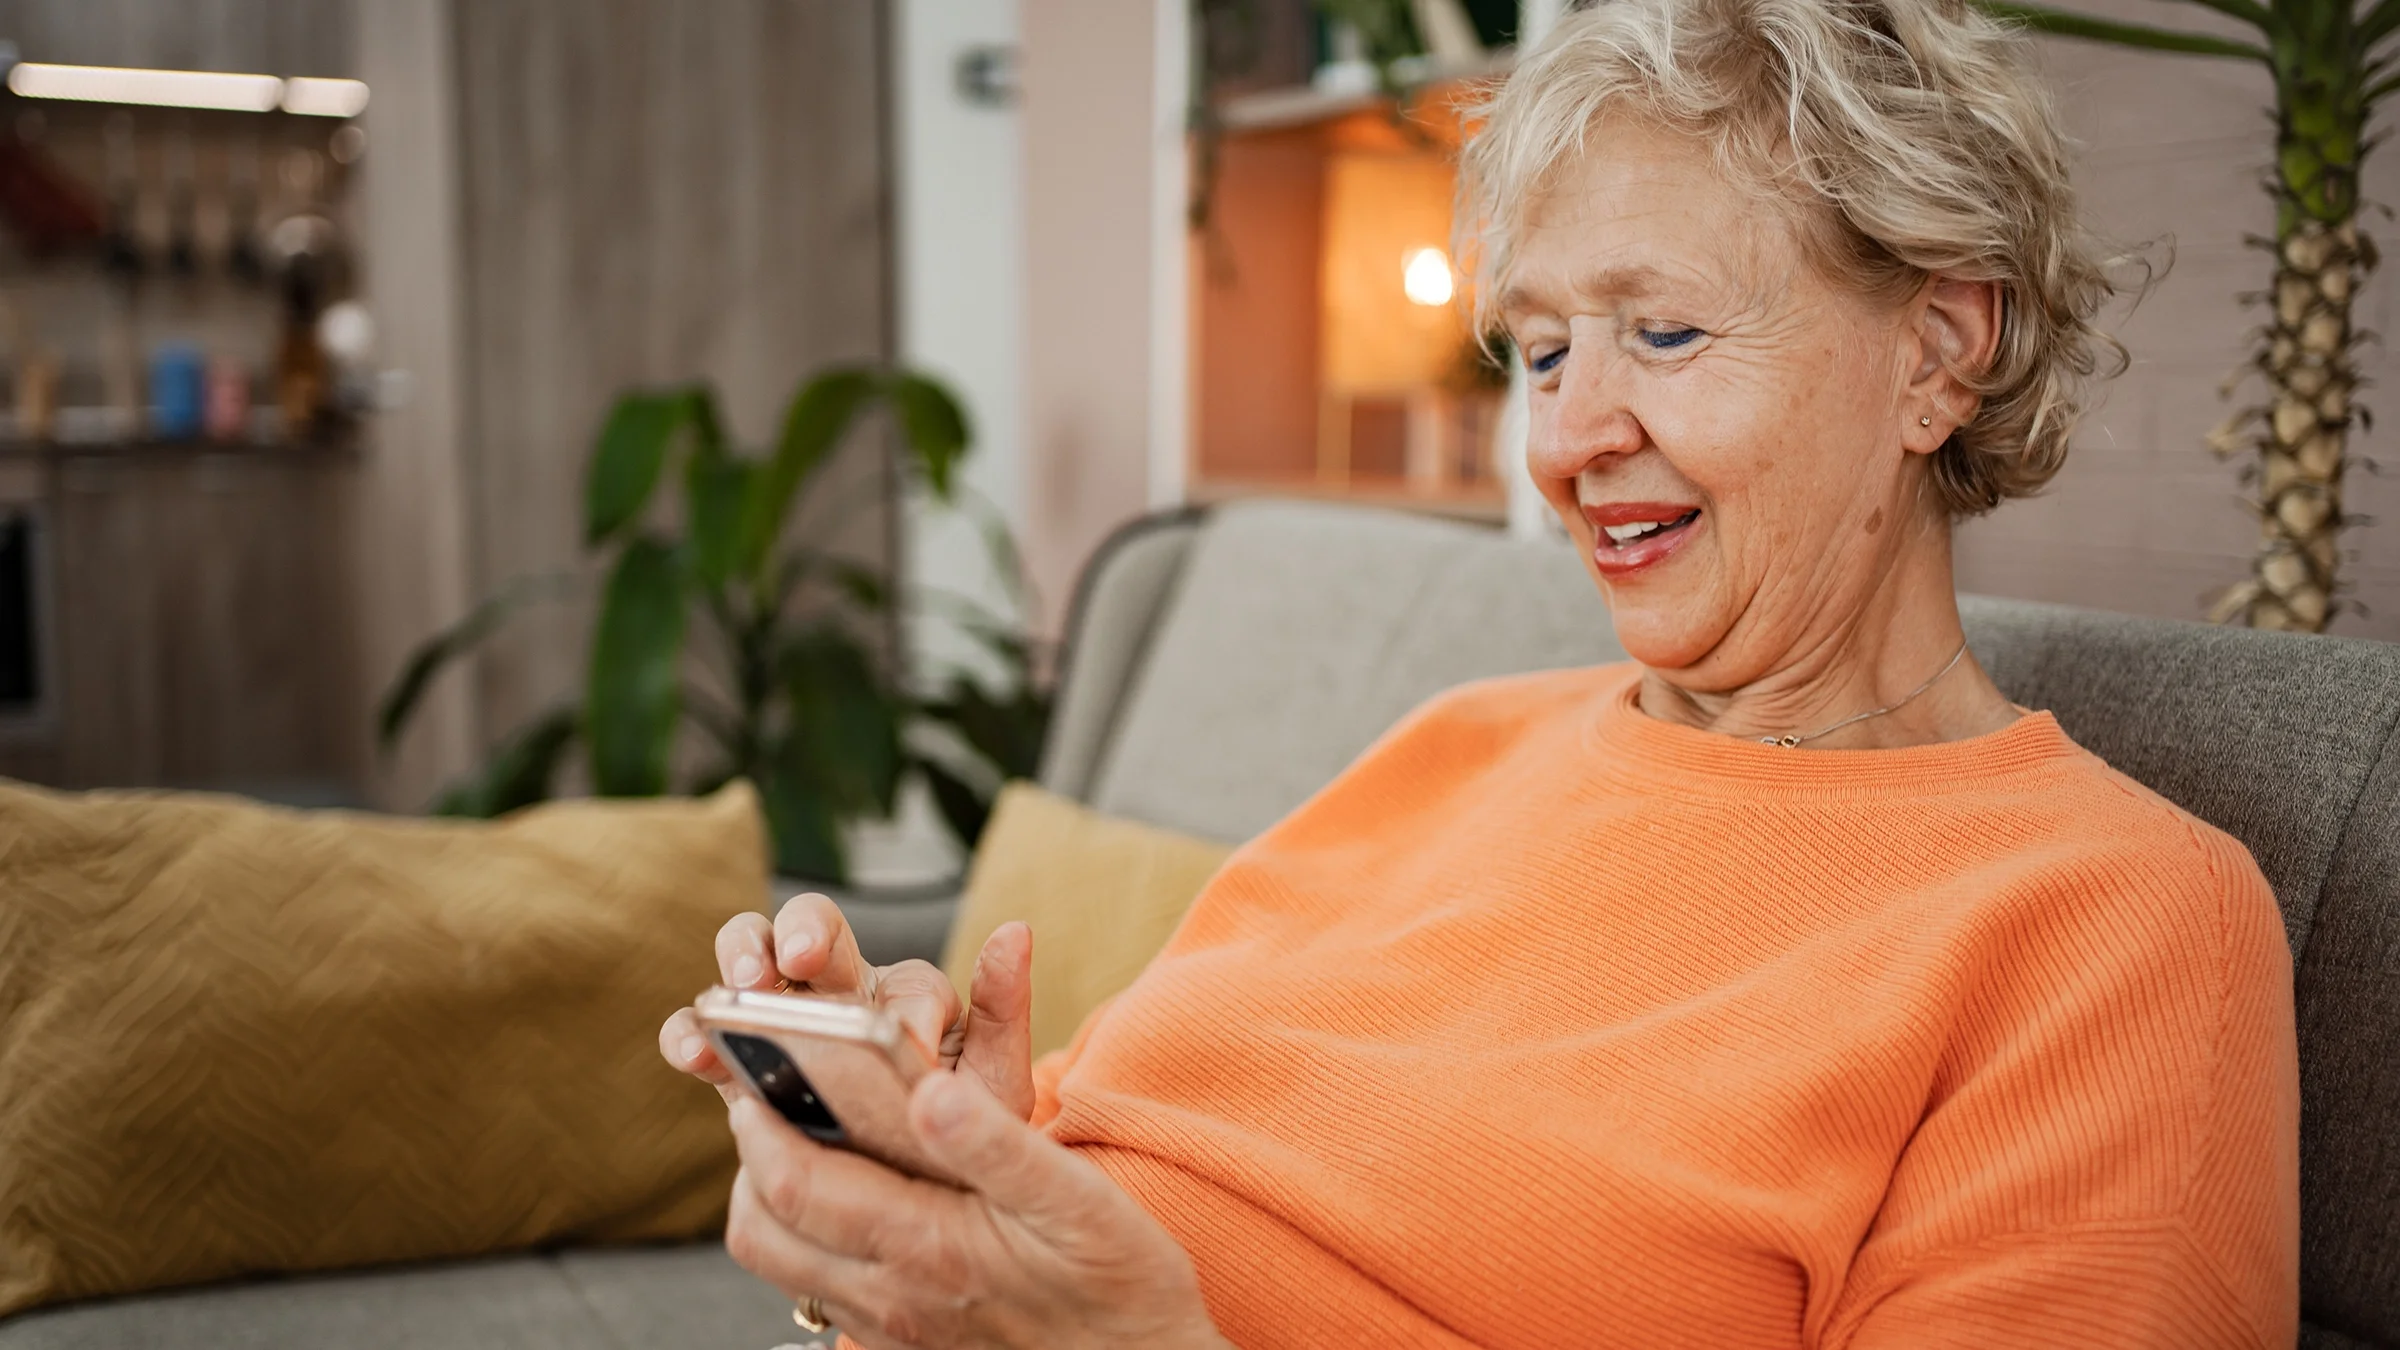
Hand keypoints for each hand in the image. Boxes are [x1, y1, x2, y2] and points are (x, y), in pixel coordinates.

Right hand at [659, 894, 1035, 1120]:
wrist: (899, 1208)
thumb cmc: (948, 1140)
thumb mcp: (993, 1090)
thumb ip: (1003, 1016)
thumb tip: (1015, 931)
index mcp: (906, 998)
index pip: (905, 981)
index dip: (903, 1004)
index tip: (907, 1038)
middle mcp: (841, 992)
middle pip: (814, 931)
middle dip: (805, 932)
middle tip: (804, 958)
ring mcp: (781, 1021)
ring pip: (752, 959)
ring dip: (743, 958)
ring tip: (743, 986)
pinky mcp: (733, 1064)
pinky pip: (705, 1032)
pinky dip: (692, 1031)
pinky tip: (694, 1048)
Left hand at [725, 1070, 1229, 1349]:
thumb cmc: (1119, 1284)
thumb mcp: (1076, 1202)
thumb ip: (997, 1143)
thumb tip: (926, 1090)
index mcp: (925, 1247)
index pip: (792, 1184)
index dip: (761, 1121)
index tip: (763, 1067)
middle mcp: (890, 1298)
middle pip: (761, 1232)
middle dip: (752, 1160)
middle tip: (777, 1101)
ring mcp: (888, 1329)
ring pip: (783, 1267)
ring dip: (775, 1203)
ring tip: (812, 1144)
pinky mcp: (899, 1346)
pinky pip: (822, 1293)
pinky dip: (811, 1241)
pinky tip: (860, 1204)